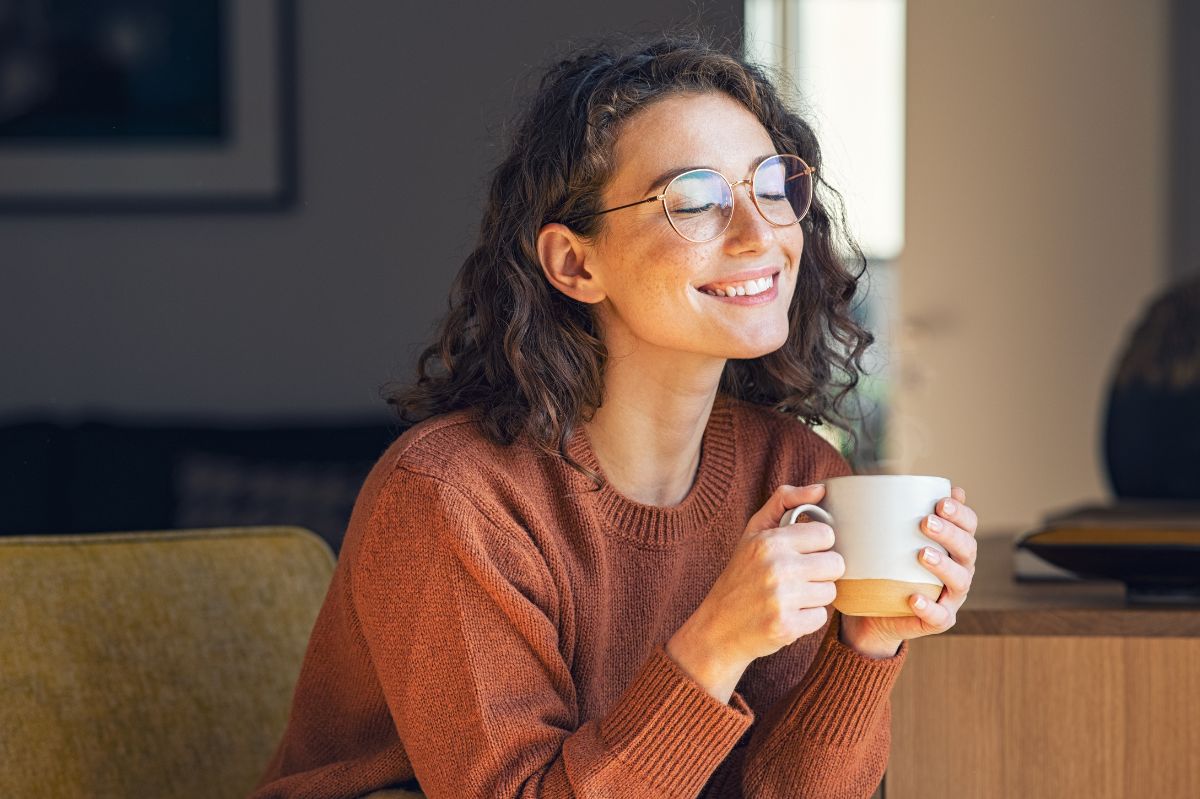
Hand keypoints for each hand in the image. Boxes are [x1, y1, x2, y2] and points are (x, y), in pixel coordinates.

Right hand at [667, 483, 843, 701]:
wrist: (717, 628)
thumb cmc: (740, 576)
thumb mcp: (753, 533)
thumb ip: (784, 502)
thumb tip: (820, 488)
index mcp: (770, 541)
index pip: (826, 535)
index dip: (817, 546)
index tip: (801, 553)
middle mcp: (776, 567)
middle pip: (835, 564)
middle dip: (820, 572)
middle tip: (798, 578)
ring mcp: (782, 599)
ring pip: (831, 592)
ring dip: (814, 596)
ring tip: (790, 597)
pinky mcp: (787, 626)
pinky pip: (821, 617)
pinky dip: (807, 619)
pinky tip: (787, 615)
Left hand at [839, 485, 978, 656]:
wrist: (873, 612)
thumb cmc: (885, 566)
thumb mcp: (887, 538)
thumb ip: (893, 513)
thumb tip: (885, 479)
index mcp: (953, 546)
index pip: (968, 525)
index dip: (961, 513)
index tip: (941, 501)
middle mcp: (959, 569)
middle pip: (967, 549)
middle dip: (950, 533)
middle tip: (926, 522)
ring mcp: (951, 597)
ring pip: (960, 581)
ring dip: (943, 566)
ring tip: (922, 554)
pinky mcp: (938, 620)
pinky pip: (939, 616)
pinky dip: (929, 607)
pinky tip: (915, 598)